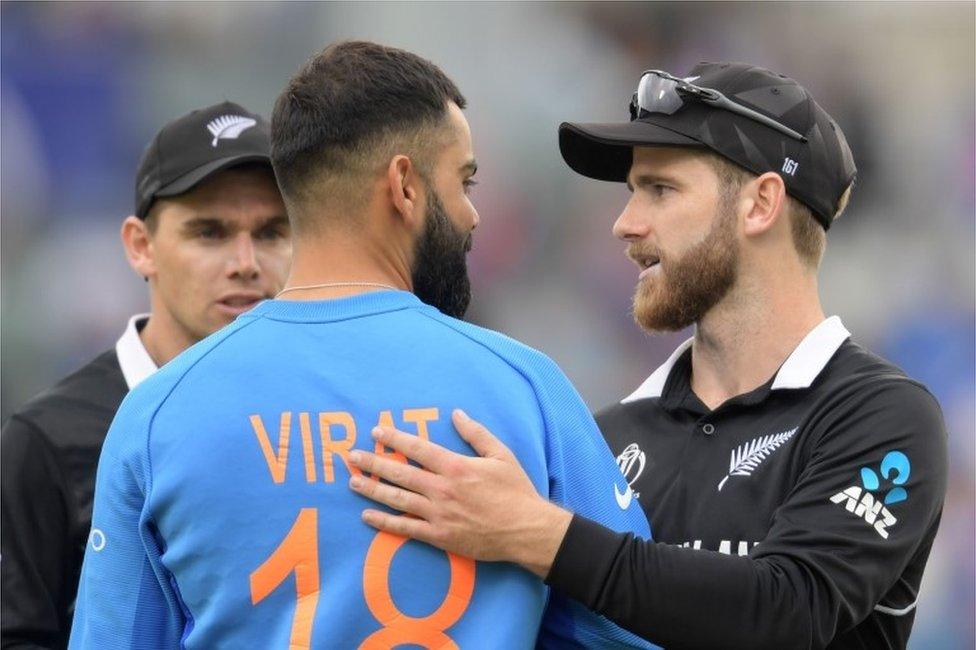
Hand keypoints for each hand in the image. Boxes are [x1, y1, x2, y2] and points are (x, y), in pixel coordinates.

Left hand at [348, 409, 571, 576]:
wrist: (525, 530)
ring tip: (353, 481)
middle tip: (352, 456)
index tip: (376, 432)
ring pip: (397, 499)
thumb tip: (456, 413)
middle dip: (373, 463)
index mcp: (455, 467)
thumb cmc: (515, 491)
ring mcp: (438, 514)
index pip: (417, 449)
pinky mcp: (439, 536)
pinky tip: (368, 516)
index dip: (394, 438)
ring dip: (373, 489)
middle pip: (400, 473)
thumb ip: (476, 433)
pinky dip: (384, 522)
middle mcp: (442, 489)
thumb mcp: (501, 454)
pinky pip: (405, 528)